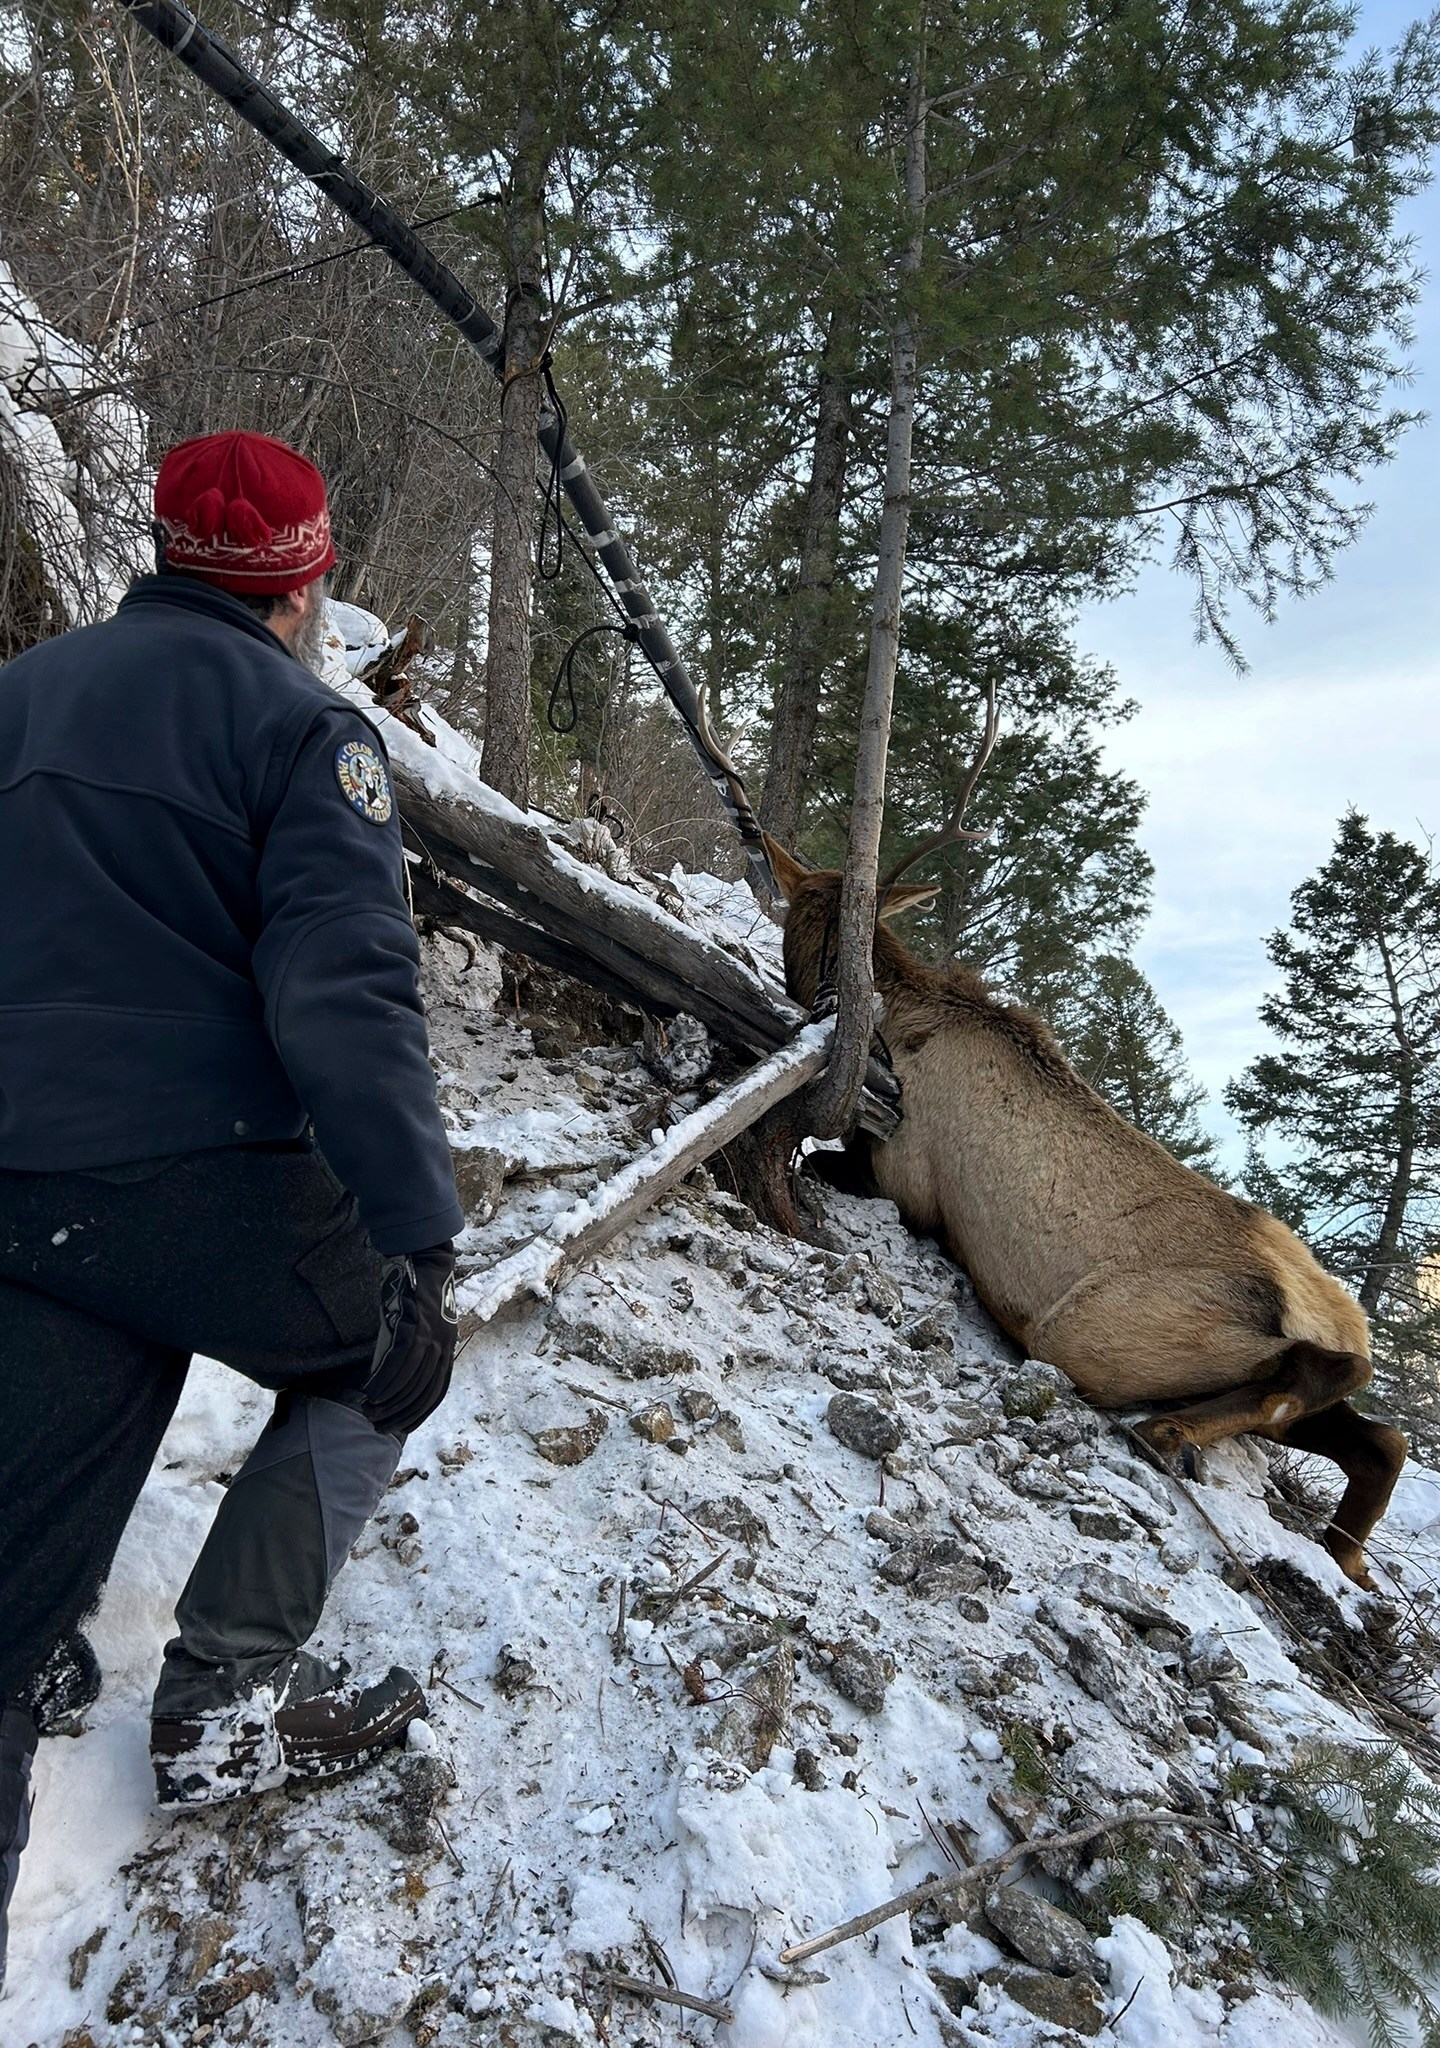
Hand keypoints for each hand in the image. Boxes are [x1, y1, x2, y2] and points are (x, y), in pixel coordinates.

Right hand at [362, 1244, 457, 1438]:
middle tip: (377, 1425)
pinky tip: (370, 1392)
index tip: (399, 1427)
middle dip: (400, 1414)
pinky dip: (384, 1380)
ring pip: (410, 1380)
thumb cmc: (417, 1291)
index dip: (418, 1413)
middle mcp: (444, 1345)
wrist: (425, 1256)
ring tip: (369, 1412)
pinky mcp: (416, 1324)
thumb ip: (412, 1348)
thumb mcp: (421, 1324)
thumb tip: (391, 1376)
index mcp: (448, 1347)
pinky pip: (400, 1361)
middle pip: (423, 1391)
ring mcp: (432, 1335)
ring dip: (388, 1401)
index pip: (436, 1392)